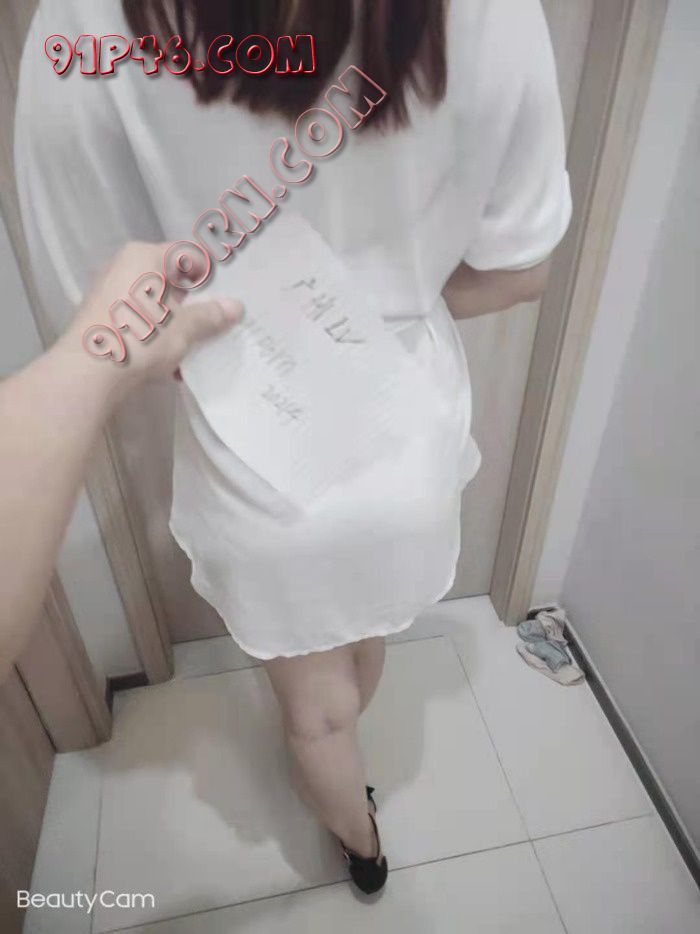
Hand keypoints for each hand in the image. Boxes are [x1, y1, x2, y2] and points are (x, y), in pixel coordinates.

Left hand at [58, 241, 243, 392]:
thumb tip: (236, 306)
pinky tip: (173, 365)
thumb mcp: (184, 327)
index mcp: (145, 256)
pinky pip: (141, 323)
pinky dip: (158, 338)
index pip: (186, 254)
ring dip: (178, 325)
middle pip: (170, 280)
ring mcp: (110, 294)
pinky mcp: (103, 320)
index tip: (230, 294)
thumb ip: (211, 314)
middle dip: (196, 303)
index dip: (210, 274)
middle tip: (220, 322)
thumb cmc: (141, 337)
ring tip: (200, 347)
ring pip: (156, 305)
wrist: (89, 373)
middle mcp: (124, 267)